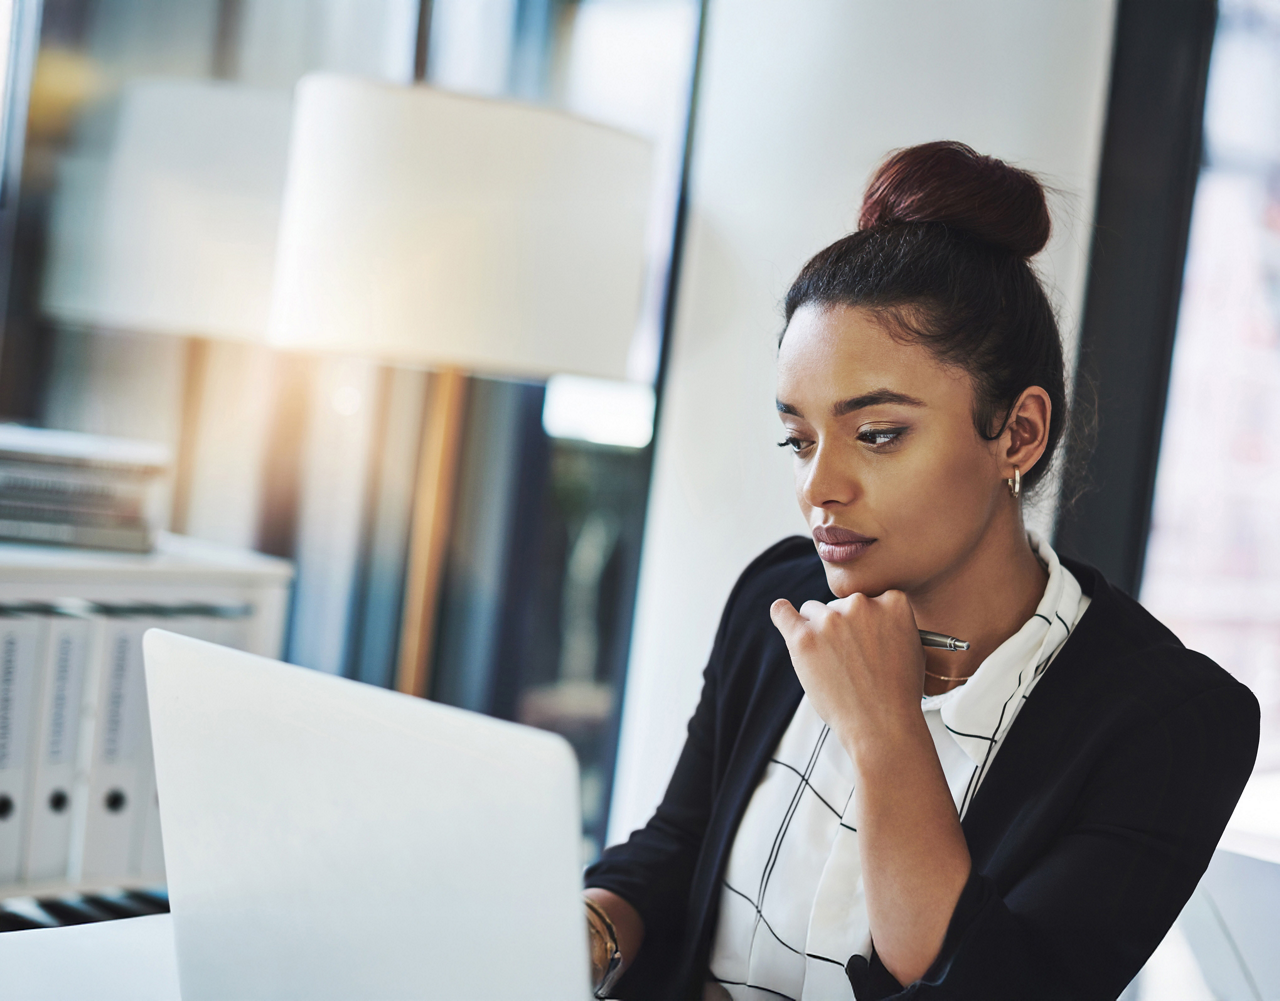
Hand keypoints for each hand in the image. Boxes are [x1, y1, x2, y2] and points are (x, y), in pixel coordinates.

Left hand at [769, 590, 924, 754]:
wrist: (882, 725)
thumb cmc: (897, 693)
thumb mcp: (911, 646)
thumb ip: (890, 621)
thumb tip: (871, 611)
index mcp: (891, 602)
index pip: (867, 599)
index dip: (863, 623)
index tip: (864, 642)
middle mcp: (860, 604)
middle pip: (838, 605)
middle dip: (840, 628)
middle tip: (849, 661)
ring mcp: (830, 620)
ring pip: (813, 612)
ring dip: (817, 632)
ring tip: (831, 665)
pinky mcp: (803, 638)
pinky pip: (782, 612)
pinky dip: (782, 614)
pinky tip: (782, 615)